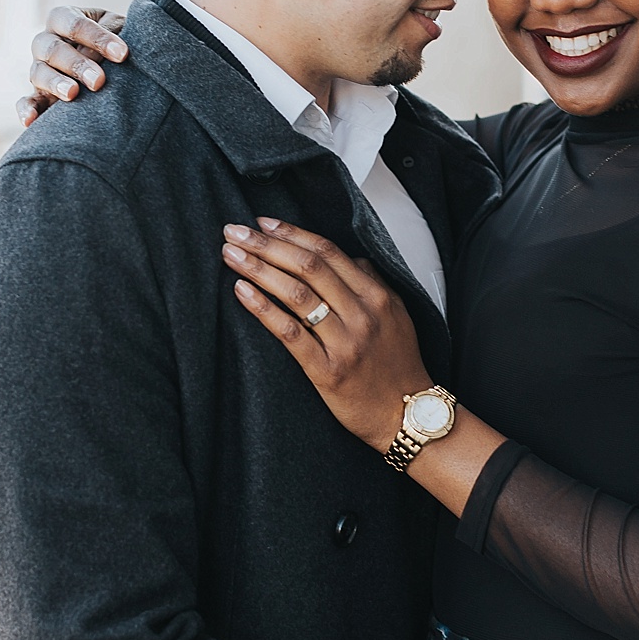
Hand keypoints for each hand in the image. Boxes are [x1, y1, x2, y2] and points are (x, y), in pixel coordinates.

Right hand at [18, 6, 127, 125]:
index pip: (74, 24)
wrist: (114, 66)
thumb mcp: (118, 29)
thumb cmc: (115, 42)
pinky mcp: (39, 95)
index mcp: (64, 19)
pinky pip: (27, 102)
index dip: (98, 38)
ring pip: (38, 73)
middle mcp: (46, 42)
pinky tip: (30, 121)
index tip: (122, 54)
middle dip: (76, 65)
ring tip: (72, 94)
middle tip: (98, 81)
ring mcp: (39, 69)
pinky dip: (26, 110)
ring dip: (55, 83)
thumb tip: (116, 51)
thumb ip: (116, 33)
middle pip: (53, 49)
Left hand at [223, 218, 428, 451]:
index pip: (328, 252)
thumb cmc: (398, 365)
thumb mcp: (397, 316)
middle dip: (266, 244)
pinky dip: (263, 309)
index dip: (292, 233)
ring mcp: (344, 342)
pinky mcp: (327, 371)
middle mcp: (362, 314)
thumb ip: (372, 283)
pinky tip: (241, 292)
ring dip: (258, 269)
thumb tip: (349, 258)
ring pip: (296, 294)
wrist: (408, 416)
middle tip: (234, 232)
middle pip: (308, 266)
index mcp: (377, 296)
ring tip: (230, 255)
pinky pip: (290, 333)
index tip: (263, 223)